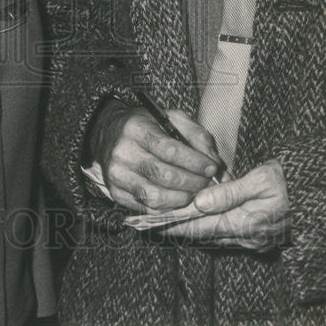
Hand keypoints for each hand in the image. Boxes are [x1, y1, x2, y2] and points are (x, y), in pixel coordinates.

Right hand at [91, 101, 222, 212]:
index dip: (194, 162)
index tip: (212, 168)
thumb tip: (215, 163)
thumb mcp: (172, 118)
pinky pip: (146, 207)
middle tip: (207, 183)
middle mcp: (122, 152)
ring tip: (195, 192)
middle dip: (192, 182)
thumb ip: (197, 135)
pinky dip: (168, 207)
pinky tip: (179, 199)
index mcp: (136, 128)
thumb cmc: (148, 126)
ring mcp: (117, 175)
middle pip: (163, 175)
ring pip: (155, 196)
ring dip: (182, 199)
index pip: (169, 150)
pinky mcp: (116, 193)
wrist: (109, 133)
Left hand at [163, 160, 290, 251]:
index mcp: (245, 225)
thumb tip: (198, 202)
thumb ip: (228, 193)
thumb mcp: (260, 180)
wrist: (322, 195)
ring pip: (215, 237)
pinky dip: (211, 228)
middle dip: (180, 228)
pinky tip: (202, 219)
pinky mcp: (259, 239)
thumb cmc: (292, 183)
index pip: (200, 229)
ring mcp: (254, 242)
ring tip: (171, 219)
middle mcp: (247, 239)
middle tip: (155, 221)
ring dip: (195, 228)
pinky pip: (228, 236)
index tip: (153, 224)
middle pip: (204, 236)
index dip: (175, 226)